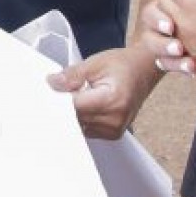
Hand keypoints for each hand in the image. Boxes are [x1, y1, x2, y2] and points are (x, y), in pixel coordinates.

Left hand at [45, 45, 160, 139]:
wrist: (144, 69)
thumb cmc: (124, 64)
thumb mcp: (95, 63)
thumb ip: (72, 75)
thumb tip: (52, 83)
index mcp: (112, 100)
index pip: (74, 107)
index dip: (60, 99)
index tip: (51, 91)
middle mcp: (116, 119)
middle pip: (76, 118)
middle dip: (66, 105)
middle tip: (66, 90)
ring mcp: (116, 129)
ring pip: (80, 126)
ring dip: (75, 113)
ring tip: (82, 96)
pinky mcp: (114, 133)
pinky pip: (88, 129)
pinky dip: (83, 118)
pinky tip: (87, 105)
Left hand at [143, 0, 195, 84]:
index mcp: (194, 1)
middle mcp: (185, 21)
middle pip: (162, 2)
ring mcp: (186, 41)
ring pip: (161, 26)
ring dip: (165, 15)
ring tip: (178, 11)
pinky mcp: (193, 57)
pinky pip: (170, 48)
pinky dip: (170, 40)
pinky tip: (179, 36)